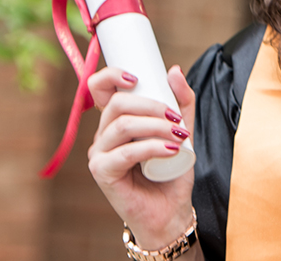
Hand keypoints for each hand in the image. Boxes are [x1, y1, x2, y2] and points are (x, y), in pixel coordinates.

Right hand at [87, 64, 196, 249]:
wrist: (170, 212)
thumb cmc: (171, 173)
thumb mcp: (181, 131)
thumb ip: (181, 103)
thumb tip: (173, 70)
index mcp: (115, 121)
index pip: (98, 88)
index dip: (110, 76)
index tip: (136, 77)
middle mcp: (103, 135)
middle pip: (116, 104)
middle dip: (151, 105)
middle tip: (176, 118)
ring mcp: (99, 154)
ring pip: (122, 125)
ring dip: (155, 126)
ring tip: (179, 136)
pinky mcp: (102, 172)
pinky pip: (125, 152)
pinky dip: (151, 147)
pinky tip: (171, 150)